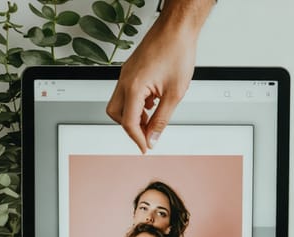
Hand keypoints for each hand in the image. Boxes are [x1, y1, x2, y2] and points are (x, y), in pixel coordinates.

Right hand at [106, 0, 212, 152]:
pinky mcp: (131, 70)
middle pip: (116, 114)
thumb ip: (162, 119)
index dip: (137, 139)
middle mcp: (125, 80)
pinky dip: (136, 103)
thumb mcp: (175, 94)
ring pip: (119, 103)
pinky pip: (126, 92)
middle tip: (148, 135)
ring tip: (152, 119)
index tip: (146, 148)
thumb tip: (154, 137)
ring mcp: (126, 74)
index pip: (128, 122)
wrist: (177, 29)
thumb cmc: (177, 53)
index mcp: (134, 87)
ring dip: (133, 115)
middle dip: (130, 127)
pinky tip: (153, 103)